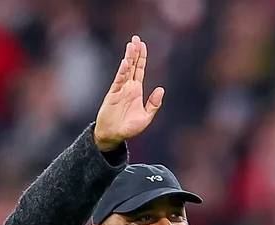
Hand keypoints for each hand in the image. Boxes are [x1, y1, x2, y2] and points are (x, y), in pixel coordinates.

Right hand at [94, 35, 164, 151]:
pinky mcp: (112, 95)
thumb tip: (161, 88)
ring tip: (131, 45)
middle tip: (136, 38)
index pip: (140, 70)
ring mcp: (119, 90)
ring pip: (125, 70)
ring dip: (128, 58)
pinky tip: (125, 63)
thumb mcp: (146, 117)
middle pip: (132, 66)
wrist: (113, 136)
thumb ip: (154, 104)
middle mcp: (128, 87)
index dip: (142, 58)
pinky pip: (118, 81)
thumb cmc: (129, 128)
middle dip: (135, 52)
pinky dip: (122, 72)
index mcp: (136, 91)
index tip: (143, 45)